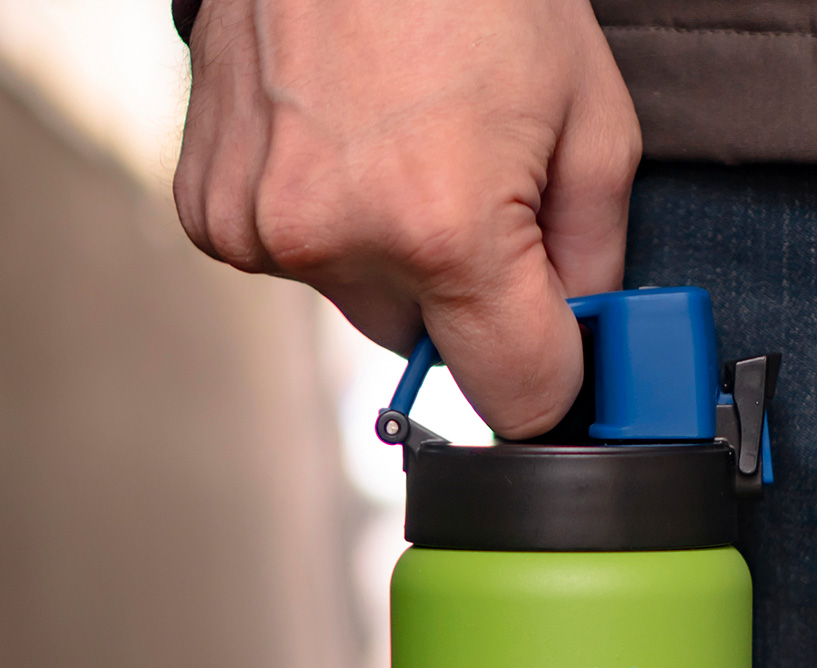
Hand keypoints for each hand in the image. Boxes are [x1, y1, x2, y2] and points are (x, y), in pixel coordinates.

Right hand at [173, 0, 640, 437]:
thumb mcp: (591, 114)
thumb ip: (596, 254)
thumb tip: (582, 334)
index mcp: (445, 228)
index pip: (518, 398)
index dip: (552, 377)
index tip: (560, 348)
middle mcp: (340, 243)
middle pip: (431, 351)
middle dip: (465, 296)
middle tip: (473, 187)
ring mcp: (264, 231)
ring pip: (362, 305)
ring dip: (392, 259)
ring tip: (401, 146)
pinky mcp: (213, 216)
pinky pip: (299, 266)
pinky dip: (328, 227)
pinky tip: (342, 145)